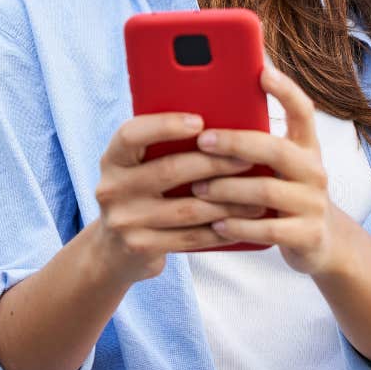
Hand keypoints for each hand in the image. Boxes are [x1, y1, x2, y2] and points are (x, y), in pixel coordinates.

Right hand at [93, 112, 267, 282]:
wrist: (114, 250)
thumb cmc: (140, 195)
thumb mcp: (136, 168)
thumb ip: (161, 148)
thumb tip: (220, 119)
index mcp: (113, 159)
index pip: (132, 134)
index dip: (165, 125)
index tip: (200, 121)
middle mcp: (112, 188)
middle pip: (170, 170)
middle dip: (215, 163)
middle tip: (248, 158)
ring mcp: (125, 220)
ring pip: (187, 208)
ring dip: (228, 202)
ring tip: (258, 196)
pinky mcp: (141, 246)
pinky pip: (190, 237)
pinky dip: (220, 230)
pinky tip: (242, 223)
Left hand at [188, 64, 343, 275]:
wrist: (320, 242)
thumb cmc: (285, 193)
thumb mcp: (279, 166)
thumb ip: (255, 144)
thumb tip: (208, 112)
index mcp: (306, 146)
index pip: (303, 110)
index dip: (285, 90)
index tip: (263, 71)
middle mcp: (314, 170)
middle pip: (275, 149)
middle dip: (235, 143)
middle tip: (202, 141)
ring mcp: (314, 204)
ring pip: (266, 191)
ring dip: (227, 189)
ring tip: (197, 189)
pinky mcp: (308, 235)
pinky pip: (268, 229)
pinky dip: (238, 226)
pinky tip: (215, 224)